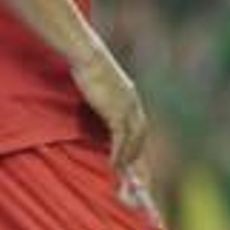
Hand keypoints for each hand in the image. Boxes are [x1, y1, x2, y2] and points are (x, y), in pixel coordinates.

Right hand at [70, 46, 149, 168]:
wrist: (88, 57)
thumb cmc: (89, 66)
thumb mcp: (101, 83)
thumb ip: (105, 95)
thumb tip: (98, 101)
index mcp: (130, 96)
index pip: (139, 124)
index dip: (137, 142)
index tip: (135, 156)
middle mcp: (133, 103)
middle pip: (141, 134)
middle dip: (138, 154)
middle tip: (134, 171)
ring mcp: (127, 108)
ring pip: (134, 140)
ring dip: (129, 157)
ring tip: (122, 172)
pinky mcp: (116, 112)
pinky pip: (120, 139)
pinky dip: (118, 153)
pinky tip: (113, 165)